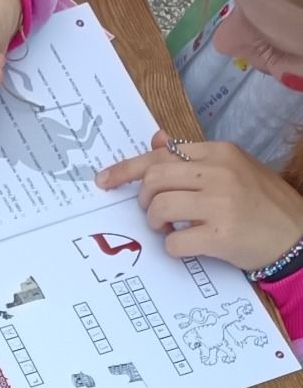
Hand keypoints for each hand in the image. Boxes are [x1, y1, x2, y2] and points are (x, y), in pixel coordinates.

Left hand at [97, 133, 302, 271]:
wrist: (296, 232)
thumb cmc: (260, 202)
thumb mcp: (232, 168)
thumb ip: (194, 157)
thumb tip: (157, 140)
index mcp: (219, 153)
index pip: (161, 154)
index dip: (127, 168)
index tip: (104, 180)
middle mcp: (219, 173)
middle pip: (154, 178)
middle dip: (143, 198)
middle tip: (153, 211)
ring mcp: (220, 204)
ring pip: (159, 208)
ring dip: (155, 223)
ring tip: (169, 228)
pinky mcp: (220, 235)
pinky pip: (174, 241)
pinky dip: (172, 247)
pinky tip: (187, 244)